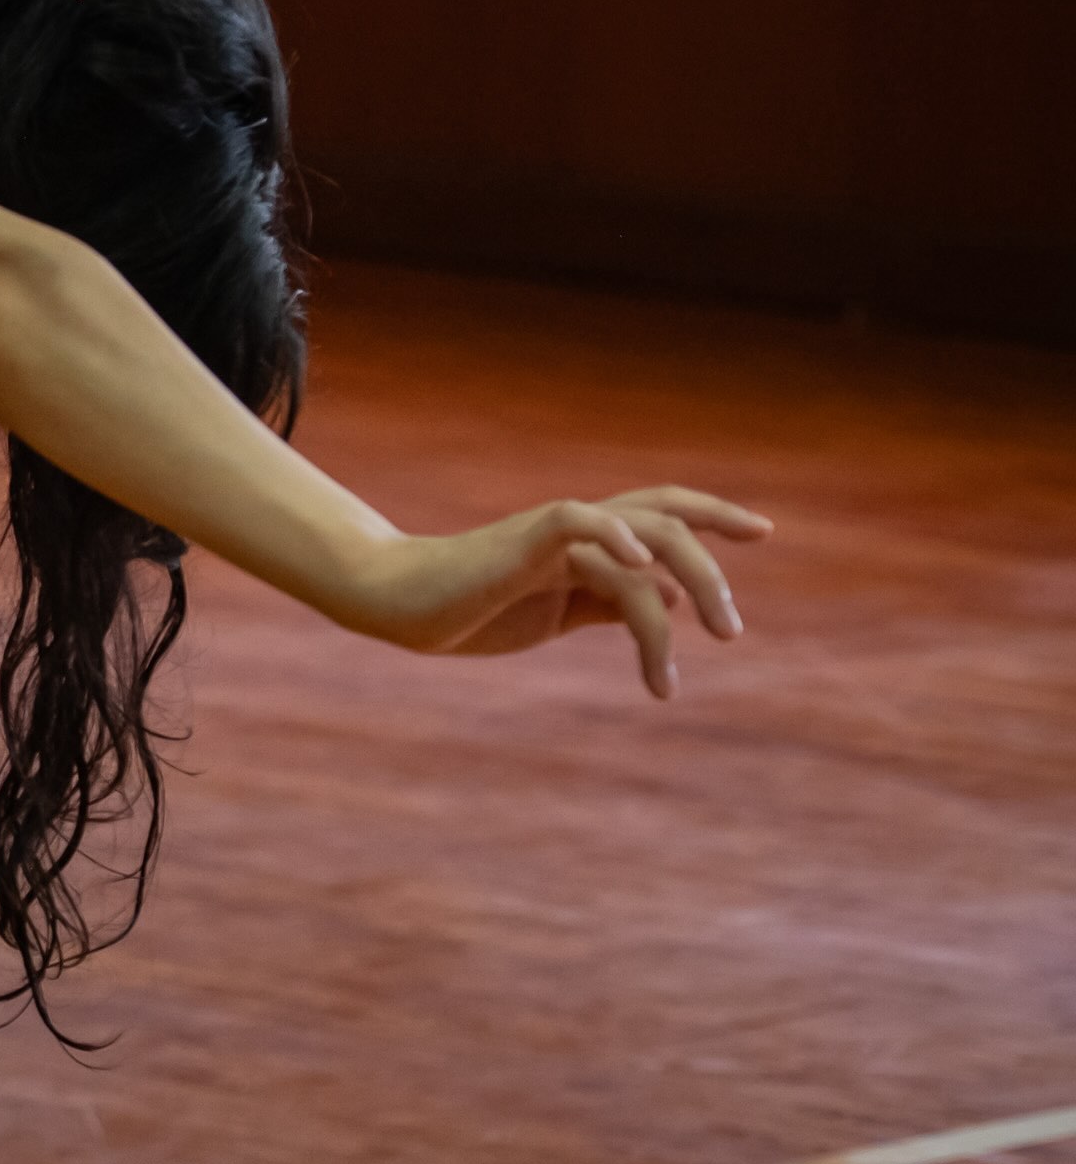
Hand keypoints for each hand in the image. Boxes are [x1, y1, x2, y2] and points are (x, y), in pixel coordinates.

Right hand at [339, 486, 772, 696]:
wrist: (401, 604)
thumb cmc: (468, 609)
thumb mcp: (554, 614)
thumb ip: (607, 604)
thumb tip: (666, 599)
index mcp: (589, 546)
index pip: (666, 514)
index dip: (715, 516)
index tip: (762, 532)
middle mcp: (582, 530)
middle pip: (671, 524)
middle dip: (713, 574)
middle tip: (730, 631)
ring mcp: (555, 532)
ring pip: (646, 534)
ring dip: (684, 587)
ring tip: (695, 648)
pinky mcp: (523, 539)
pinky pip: (579, 520)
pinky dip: (616, 535)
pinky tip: (642, 567)